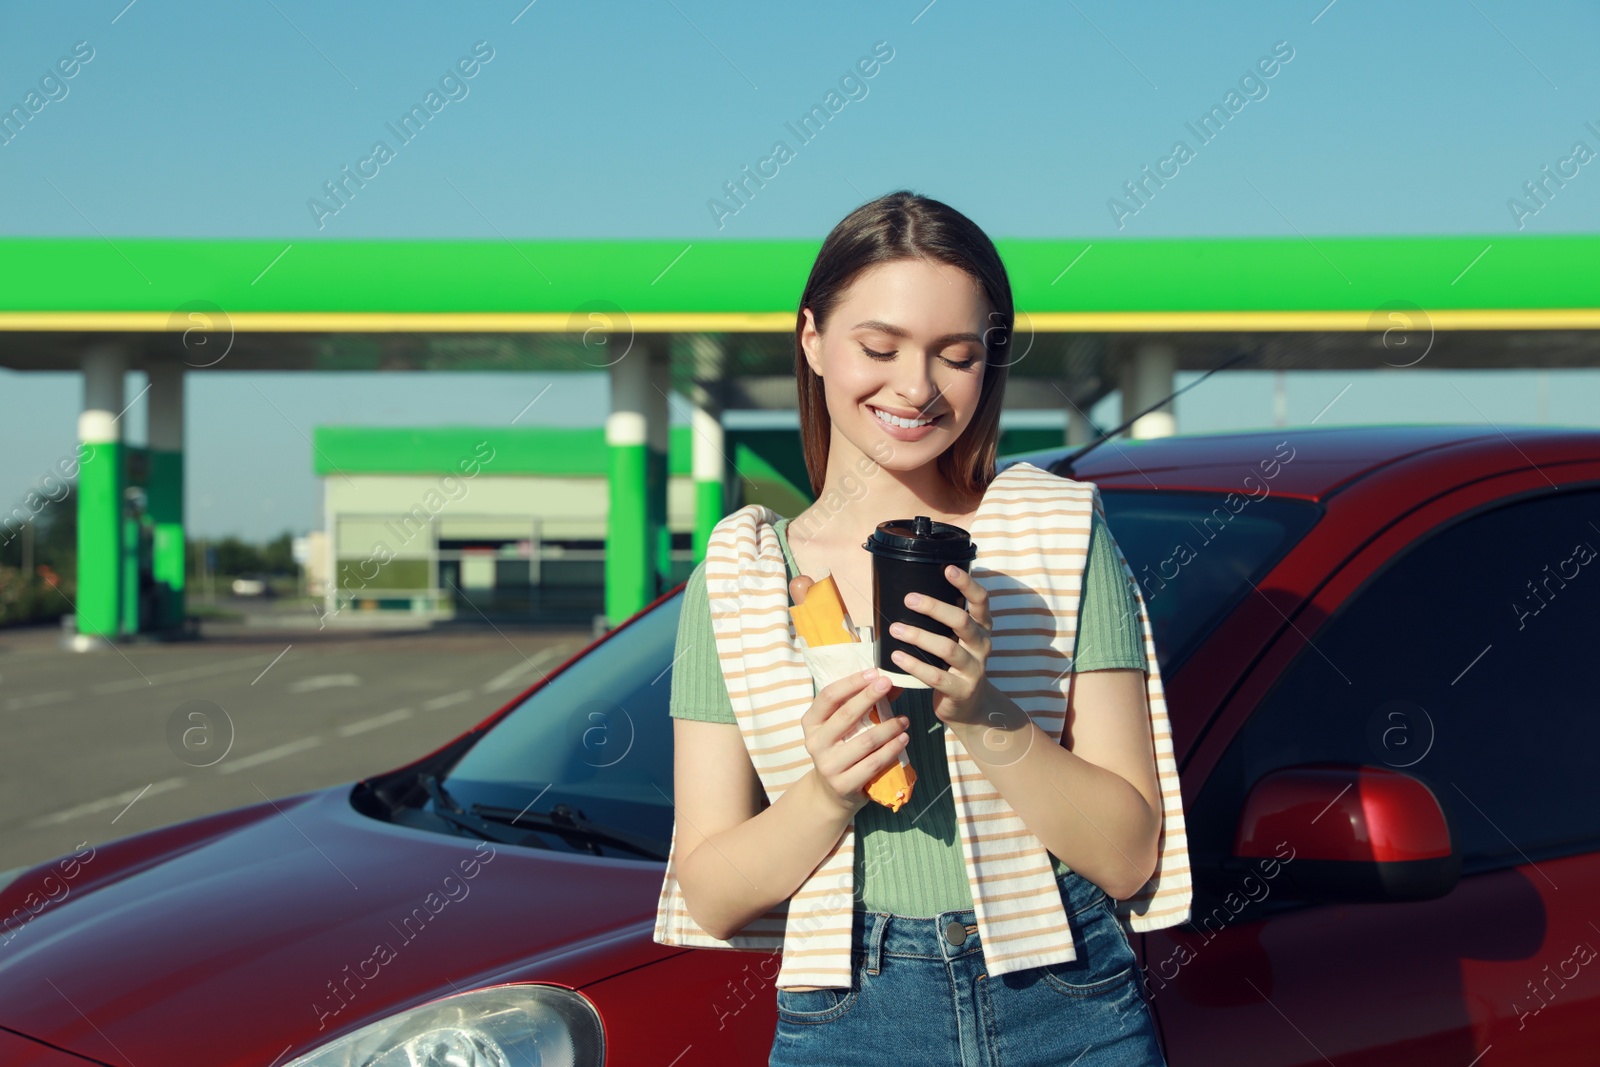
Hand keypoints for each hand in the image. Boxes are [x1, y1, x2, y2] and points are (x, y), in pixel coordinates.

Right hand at [800, 670, 908, 818]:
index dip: (851, 682)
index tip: (874, 673)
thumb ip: (862, 706)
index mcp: (811, 723)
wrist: (831, 793)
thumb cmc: (841, 750)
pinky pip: (873, 763)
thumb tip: (892, 683)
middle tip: (889, 683)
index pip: (829, 696)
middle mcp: (815, 743)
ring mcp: (828, 765)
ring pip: (865, 741)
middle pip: (846, 715)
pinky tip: (903, 739)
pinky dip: (892, 749)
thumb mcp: (842, 728)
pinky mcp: (843, 784)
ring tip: (904, 720)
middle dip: (870, 696)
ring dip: (889, 727)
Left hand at [887, 565, 991, 726]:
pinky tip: (897, 656)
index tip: (948, 569)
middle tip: (910, 598)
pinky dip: (915, 665)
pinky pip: (936, 676)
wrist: (971, 707)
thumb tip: (910, 593)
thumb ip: (945, 621)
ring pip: (948, 648)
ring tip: (896, 628)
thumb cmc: (957, 664)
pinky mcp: (961, 690)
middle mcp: (982, 645)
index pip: (981, 601)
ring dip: (919, 636)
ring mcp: (974, 669)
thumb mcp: (959, 640)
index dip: (967, 584)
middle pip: (962, 621)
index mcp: (982, 628)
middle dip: (935, 608)